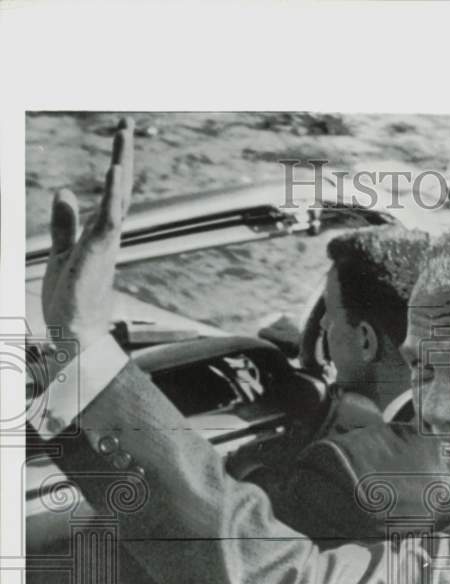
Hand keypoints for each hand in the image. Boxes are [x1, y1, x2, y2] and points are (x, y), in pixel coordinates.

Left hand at [42, 118, 134, 351]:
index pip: (112, 194)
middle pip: (120, 188)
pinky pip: (110, 217)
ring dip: (121, 164)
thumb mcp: (62, 251)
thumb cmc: (70, 301)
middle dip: (123, 155)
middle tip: (125, 122)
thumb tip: (64, 191)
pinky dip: (113, 193)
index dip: (116, 165)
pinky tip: (115, 171)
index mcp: (101, 234)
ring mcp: (107, 242)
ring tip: (123, 134)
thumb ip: (64, 223)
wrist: (75, 334)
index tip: (120, 137)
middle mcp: (110, 235)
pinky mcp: (99, 251)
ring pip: (119, 197)